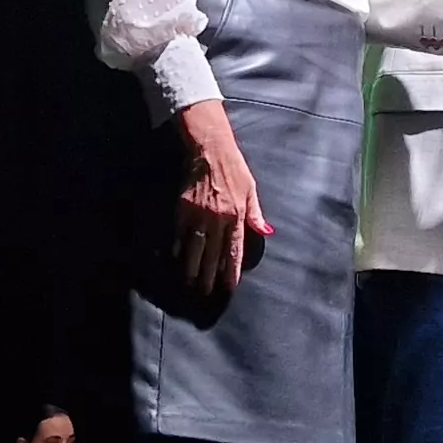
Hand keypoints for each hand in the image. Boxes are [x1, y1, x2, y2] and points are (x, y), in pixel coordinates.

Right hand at [172, 100, 267, 299]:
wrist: (210, 150)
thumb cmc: (234, 169)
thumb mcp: (251, 190)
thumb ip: (256, 214)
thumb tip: (266, 232)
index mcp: (236, 216)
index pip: (234, 250)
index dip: (232, 270)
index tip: (229, 286)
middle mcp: (218, 219)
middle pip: (213, 254)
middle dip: (210, 276)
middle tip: (205, 292)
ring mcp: (198, 214)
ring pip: (195, 248)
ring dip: (192, 267)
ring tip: (190, 282)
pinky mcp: (182, 208)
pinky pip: (179, 233)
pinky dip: (177, 246)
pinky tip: (176, 258)